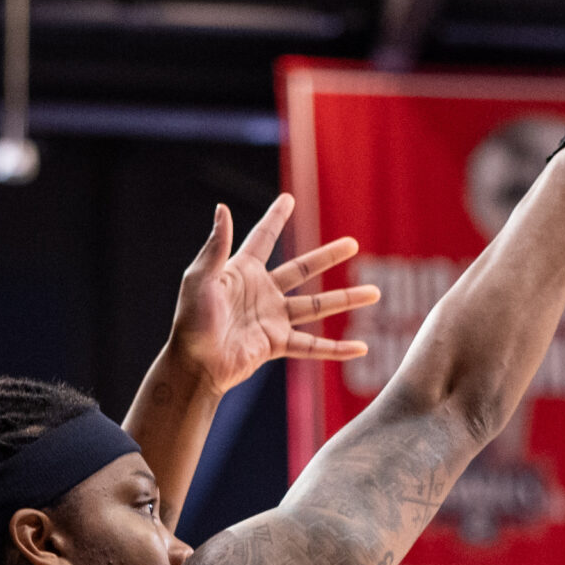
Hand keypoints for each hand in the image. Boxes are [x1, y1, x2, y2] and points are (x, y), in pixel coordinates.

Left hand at [168, 195, 380, 393]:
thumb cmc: (190, 322)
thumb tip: (222, 208)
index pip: (263, 238)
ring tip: (374, 293)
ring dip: (345, 299)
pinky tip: (360, 348)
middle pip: (302, 269)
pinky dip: (336, 349)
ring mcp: (272, 318)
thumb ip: (216, 246)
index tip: (289, 199)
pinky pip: (312, 346)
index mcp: (241, 272)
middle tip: (353, 244)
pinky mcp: (276, 344)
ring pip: (316, 305)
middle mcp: (261, 292)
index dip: (276, 218)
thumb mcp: (200, 280)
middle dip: (327, 256)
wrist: (194, 366)